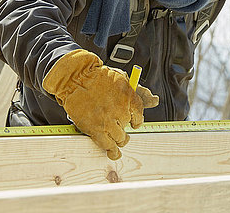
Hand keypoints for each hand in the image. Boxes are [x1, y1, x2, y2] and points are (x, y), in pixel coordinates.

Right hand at [43, 49, 158, 159]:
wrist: (75, 78)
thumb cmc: (95, 76)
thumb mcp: (120, 77)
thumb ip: (137, 90)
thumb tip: (154, 100)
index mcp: (129, 96)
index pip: (139, 114)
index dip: (137, 120)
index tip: (135, 123)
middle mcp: (121, 110)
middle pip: (127, 126)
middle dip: (123, 127)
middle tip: (117, 126)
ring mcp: (108, 121)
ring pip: (120, 138)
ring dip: (119, 139)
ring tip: (117, 139)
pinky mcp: (96, 129)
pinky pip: (107, 145)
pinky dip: (112, 151)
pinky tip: (113, 153)